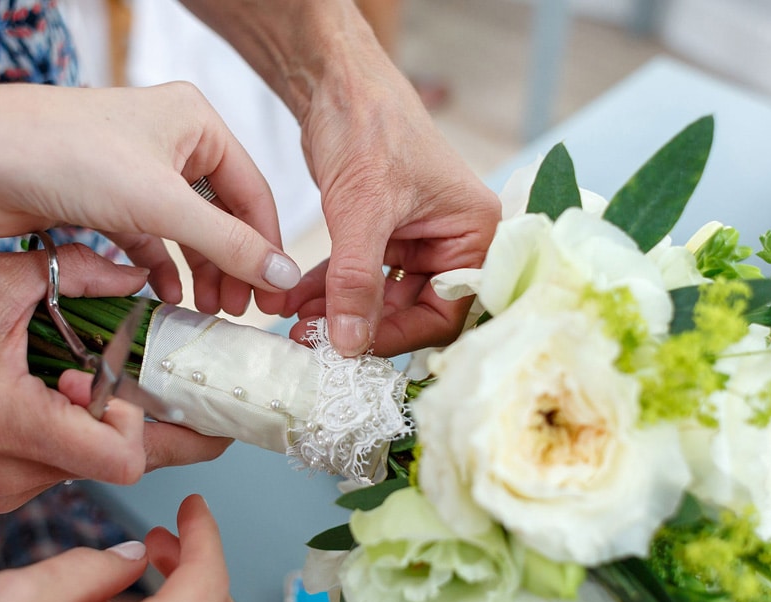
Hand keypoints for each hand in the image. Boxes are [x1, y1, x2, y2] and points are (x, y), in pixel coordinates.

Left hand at [0, 82, 299, 314]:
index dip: (267, 249)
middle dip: (230, 266)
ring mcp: (134, 169)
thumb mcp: (164, 205)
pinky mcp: (103, 196)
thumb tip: (285, 275)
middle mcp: (169, 139)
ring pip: (183, 230)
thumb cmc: (69, 157)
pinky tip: (163, 301)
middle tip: (238, 314)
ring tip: (204, 315)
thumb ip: (230, 244)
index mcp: (196, 122)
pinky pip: (146, 238)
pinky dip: (158, 269)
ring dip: (195, 273)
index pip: (253, 193)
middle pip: (220, 214)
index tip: (274, 299)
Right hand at [0, 245, 227, 512]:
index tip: (125, 377)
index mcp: (10, 425)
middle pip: (120, 465)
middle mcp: (11, 473)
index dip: (144, 420)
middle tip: (177, 389)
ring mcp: (3, 490)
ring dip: (108, 422)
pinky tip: (61, 392)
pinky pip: (63, 468)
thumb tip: (135, 275)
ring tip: (86, 372)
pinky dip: (77, 433)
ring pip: (93, 466)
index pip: (121, 458)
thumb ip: (74, 275)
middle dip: (153, 425)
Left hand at [257, 52, 500, 356]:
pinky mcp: (383, 233)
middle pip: (412, 310)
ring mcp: (418, 238)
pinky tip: (295, 301)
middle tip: (313, 340)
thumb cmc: (369, 127)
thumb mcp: (362, 211)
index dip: (399, 334)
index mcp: (475, 232)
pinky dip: (328, 289)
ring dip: (336, 310)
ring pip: (379, 296)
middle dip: (359, 325)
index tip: (352, 348)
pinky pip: (358, 276)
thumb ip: (356, 282)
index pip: (448, 310)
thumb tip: (349, 344)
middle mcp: (454, 239)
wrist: (336, 83)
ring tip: (295, 323)